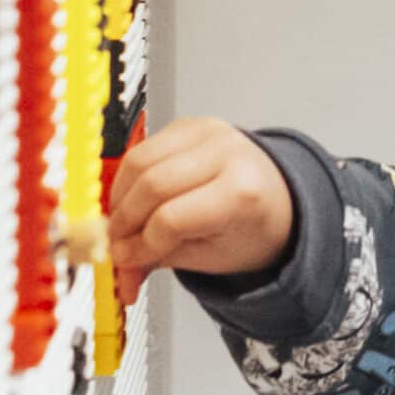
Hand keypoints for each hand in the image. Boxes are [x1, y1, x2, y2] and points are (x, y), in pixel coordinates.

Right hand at [107, 117, 294, 307]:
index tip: (127, 259)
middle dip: (125, 220)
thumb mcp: (212, 257)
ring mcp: (206, 133)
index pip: (172, 218)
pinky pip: (142, 149)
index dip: (142, 243)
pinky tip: (132, 201)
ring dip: (120, 197)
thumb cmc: (252, 227)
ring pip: (139, 161)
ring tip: (122, 225)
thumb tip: (121, 269)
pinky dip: (129, 178)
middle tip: (116, 244)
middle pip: (151, 185)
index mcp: (242, 192)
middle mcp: (226, 153)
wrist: (278, 196)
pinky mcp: (188, 124)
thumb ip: (161, 259)